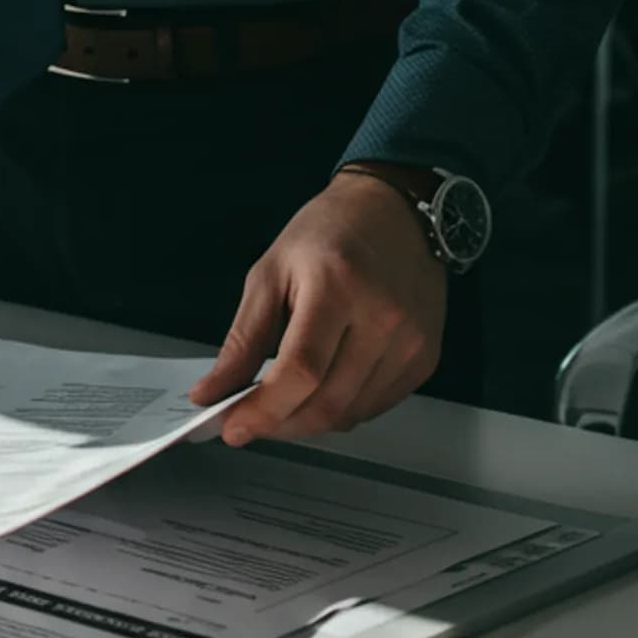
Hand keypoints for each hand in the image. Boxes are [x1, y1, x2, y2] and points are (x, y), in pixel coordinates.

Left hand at [189, 173, 446, 443]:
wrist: (395, 210)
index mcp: (337, 285)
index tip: (233, 427)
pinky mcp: (425, 358)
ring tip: (283, 400)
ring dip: (307, 421)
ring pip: (350, 415)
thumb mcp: (270, 272)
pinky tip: (322, 388)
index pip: (301, 371)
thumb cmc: (329, 232)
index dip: (263, 410)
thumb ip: (243, 339)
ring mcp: (410, 341)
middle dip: (279, 424)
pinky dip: (340, 410)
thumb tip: (213, 392)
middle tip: (249, 420)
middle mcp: (382, 317)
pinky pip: (375, 408)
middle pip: (327, 403)